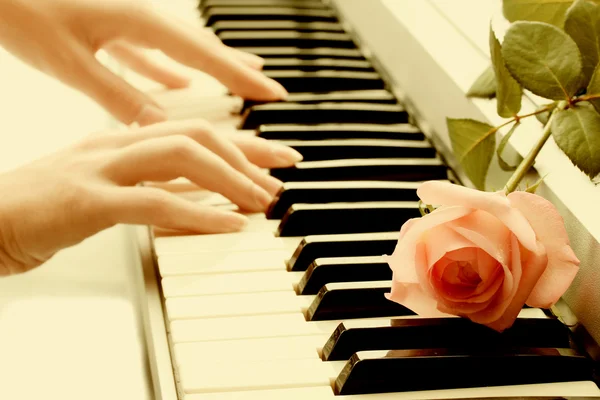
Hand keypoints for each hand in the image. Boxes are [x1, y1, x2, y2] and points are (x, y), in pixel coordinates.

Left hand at [0, 0, 287, 125]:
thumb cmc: (20, 13)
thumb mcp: (71, 63)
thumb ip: (119, 95)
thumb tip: (161, 127)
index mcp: (138, 22)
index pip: (204, 55)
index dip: (241, 77)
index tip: (272, 94)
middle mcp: (140, 17)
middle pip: (204, 49)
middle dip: (240, 71)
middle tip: (272, 90)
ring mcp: (126, 21)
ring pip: (182, 48)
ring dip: (215, 65)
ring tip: (244, 77)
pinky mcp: (109, 27)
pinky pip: (152, 51)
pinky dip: (172, 67)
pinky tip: (182, 81)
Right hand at [0, 120, 301, 275]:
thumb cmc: (44, 209)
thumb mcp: (109, 190)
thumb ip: (153, 187)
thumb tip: (202, 195)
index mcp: (120, 140)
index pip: (193, 131)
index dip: (240, 143)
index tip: (274, 157)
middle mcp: (114, 145)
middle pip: (195, 134)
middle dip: (246, 154)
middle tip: (280, 176)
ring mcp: (100, 169)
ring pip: (180, 157)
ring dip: (230, 179)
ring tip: (262, 200)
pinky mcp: (87, 202)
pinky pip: (154, 203)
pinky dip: (199, 213)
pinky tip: (229, 224)